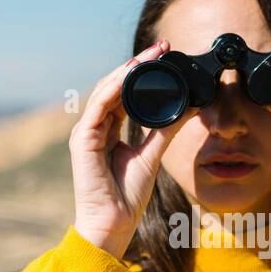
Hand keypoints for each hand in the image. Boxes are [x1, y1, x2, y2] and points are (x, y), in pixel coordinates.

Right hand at [70, 40, 190, 257]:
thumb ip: (165, 130)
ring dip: (128, 70)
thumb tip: (188, 107)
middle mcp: (96, 128)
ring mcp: (87, 132)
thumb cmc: (128, 197)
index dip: (143, 75)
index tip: (166, 57)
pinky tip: (131, 74)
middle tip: (162, 47)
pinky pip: (99, 106)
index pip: (125, 94)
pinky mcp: (83, 139)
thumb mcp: (152, 155)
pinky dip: (114, 87)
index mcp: (109, 131)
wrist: (113, 224)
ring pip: (106, 91)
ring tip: (150, 55)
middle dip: (138, 66)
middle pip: (115, 87)